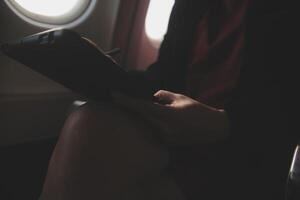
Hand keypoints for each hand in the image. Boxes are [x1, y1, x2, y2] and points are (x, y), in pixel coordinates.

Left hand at [113, 90, 228, 145]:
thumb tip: (152, 98)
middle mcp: (164, 128)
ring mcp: (165, 138)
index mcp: (167, 115)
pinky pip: (155, 131)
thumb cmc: (197, 110)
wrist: (212, 129)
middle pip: (141, 117)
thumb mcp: (180, 98)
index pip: (142, 107)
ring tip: (140, 107)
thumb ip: (163, 96)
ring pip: (147, 125)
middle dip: (131, 108)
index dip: (126, 101)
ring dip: (143, 117)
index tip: (114, 95)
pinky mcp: (168, 143)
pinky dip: (152, 124)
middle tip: (120, 99)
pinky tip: (156, 119)